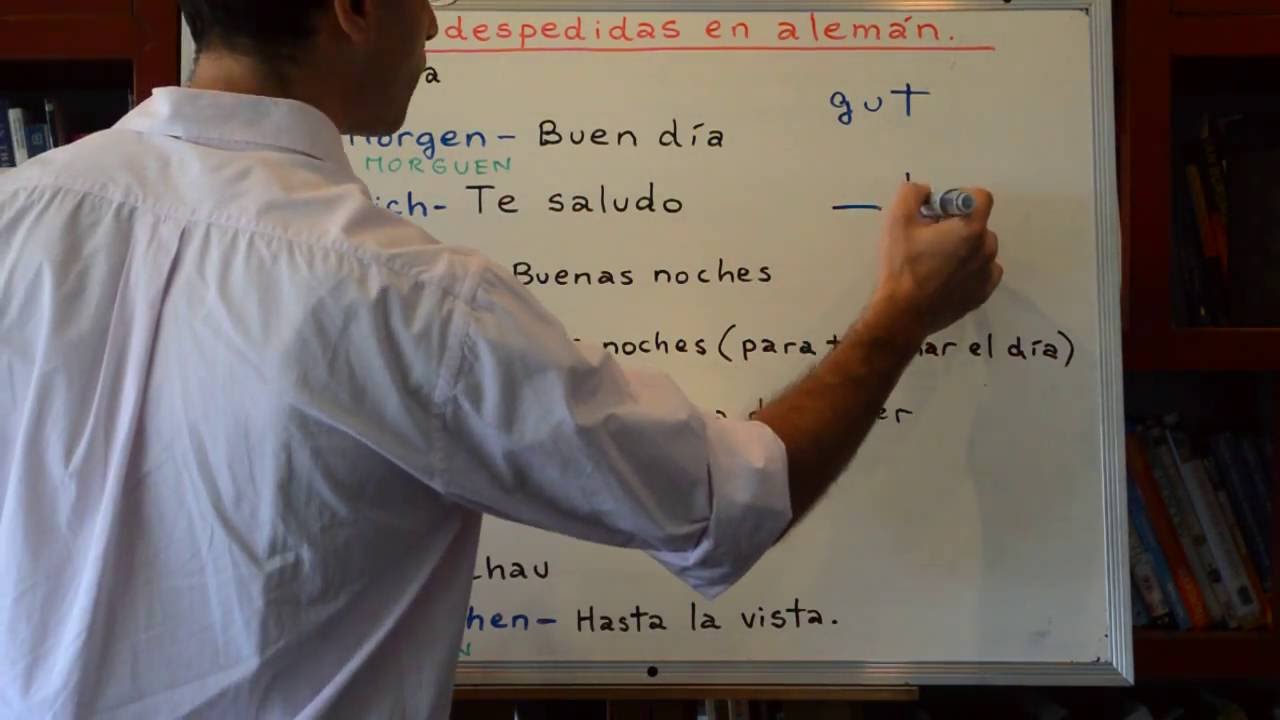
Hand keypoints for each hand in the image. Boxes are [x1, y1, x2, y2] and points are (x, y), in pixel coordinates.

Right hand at [870, 182, 1001, 339]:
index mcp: (970, 228)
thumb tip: (927, 192)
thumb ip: (913, 193)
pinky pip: (984, 272)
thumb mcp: (896, 219)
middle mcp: (986, 248)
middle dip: (958, 226)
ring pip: (981, 249)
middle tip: (931, 239)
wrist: (902, 313)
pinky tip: (947, 278)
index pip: (981, 197)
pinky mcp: (982, 294)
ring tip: (938, 262)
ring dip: (965, 248)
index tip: (938, 213)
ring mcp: (987, 273)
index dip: (959, 199)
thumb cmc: (902, 265)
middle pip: (979, 224)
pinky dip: (970, 270)